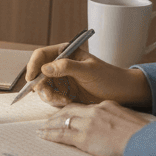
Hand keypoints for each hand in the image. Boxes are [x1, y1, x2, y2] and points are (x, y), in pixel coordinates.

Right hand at [24, 43, 151, 108]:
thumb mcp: (89, 70)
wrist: (123, 93)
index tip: (31, 78)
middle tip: (48, 95)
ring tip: (63, 100)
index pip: (41, 55)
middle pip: (38, 73)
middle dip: (41, 85)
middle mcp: (60, 65)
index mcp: (65, 53)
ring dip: (49, 95)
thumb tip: (45, 68)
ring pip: (43, 86)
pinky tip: (67, 102)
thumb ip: (66, 67)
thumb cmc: (110, 78)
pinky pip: (51, 96)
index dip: (33, 65)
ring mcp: (61, 79)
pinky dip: (55, 101)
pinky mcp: (64, 91)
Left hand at [37, 101, 155, 155]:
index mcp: (107, 106)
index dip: (73, 110)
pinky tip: (42, 135)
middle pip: (69, 110)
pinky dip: (50, 134)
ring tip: (42, 127)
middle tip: (49, 119)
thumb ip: (119, 120)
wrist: (147, 142)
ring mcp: (88, 124)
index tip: (68, 113)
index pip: (84, 106)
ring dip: (50, 124)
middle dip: (57, 115)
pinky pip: (61, 134)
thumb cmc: (144, 135)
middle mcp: (95, 111)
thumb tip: (116, 127)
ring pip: (62, 121)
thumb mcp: (131, 120)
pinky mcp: (84, 137)